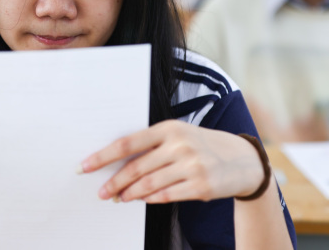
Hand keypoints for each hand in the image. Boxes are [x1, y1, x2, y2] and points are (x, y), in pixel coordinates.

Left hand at [79, 120, 263, 202]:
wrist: (243, 160)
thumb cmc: (201, 145)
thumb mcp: (178, 136)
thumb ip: (151, 147)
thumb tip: (118, 165)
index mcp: (169, 128)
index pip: (127, 143)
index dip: (103, 156)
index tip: (85, 166)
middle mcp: (179, 145)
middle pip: (136, 167)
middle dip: (114, 182)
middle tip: (101, 192)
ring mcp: (191, 166)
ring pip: (149, 184)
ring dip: (129, 193)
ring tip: (119, 198)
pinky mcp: (201, 186)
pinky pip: (167, 196)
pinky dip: (151, 199)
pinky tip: (141, 200)